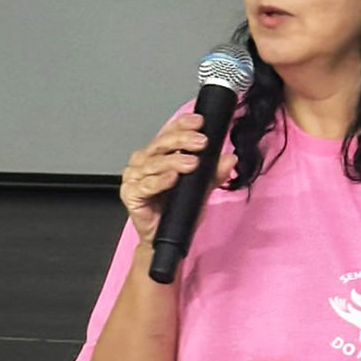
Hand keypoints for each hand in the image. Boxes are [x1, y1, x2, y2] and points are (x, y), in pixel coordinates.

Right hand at [119, 112, 236, 247]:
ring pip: (155, 163)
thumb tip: (229, 159)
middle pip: (161, 143)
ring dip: (174, 160)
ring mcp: (135, 176)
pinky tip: (172, 178)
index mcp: (159, 152)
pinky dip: (160, 181)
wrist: (163, 239)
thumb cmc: (177, 209)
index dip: (183, 124)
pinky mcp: (131, 194)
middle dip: (182, 140)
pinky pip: (146, 185)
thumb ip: (214, 173)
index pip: (169, 131)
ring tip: (192, 163)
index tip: (200, 121)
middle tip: (201, 142)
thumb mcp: (201, 188)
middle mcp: (144, 160)